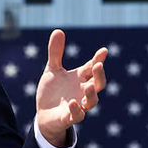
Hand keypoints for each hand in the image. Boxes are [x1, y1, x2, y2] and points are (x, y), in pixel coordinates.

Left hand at [35, 30, 107, 146]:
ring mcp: (78, 105)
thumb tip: (58, 30)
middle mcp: (82, 91)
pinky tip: (73, 102)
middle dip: (99, 75)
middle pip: (98, 84)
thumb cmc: (52, 91)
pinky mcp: (69, 117)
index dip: (98, 59)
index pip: (92, 67)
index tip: (103, 50)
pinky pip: (77, 115)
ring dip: (92, 94)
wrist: (44, 114)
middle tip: (98, 65)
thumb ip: (56, 52)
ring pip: (92, 101)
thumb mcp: (52, 69)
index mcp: (80, 78)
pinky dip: (76, 109)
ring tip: (88, 85)